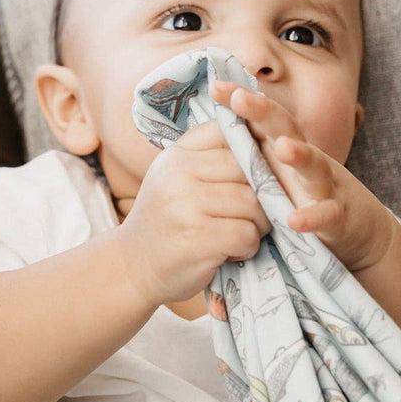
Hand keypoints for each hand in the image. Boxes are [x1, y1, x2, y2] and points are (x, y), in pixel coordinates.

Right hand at [115, 117, 273, 309]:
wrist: (134, 268)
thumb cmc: (167, 222)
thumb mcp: (175, 179)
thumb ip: (209, 158)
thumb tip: (266, 143)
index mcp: (176, 155)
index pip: (228, 132)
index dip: (252, 151)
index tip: (254, 174)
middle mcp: (178, 174)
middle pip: (248, 170)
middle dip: (262, 195)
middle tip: (252, 215)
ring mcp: (185, 206)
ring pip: (252, 203)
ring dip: (257, 224)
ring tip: (240, 234)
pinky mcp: (197, 239)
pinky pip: (246, 233)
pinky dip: (248, 246)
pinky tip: (233, 251)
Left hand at [209, 79, 396, 273]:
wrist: (358, 229)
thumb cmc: (308, 195)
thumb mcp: (278, 172)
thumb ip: (252, 153)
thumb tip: (211, 135)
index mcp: (286, 147)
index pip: (263, 118)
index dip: (242, 101)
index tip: (215, 86)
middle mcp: (305, 160)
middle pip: (286, 129)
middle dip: (264, 111)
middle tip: (241, 97)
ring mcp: (325, 185)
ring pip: (314, 166)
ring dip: (300, 155)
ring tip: (283, 147)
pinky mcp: (338, 216)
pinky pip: (325, 215)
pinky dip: (312, 217)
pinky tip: (295, 220)